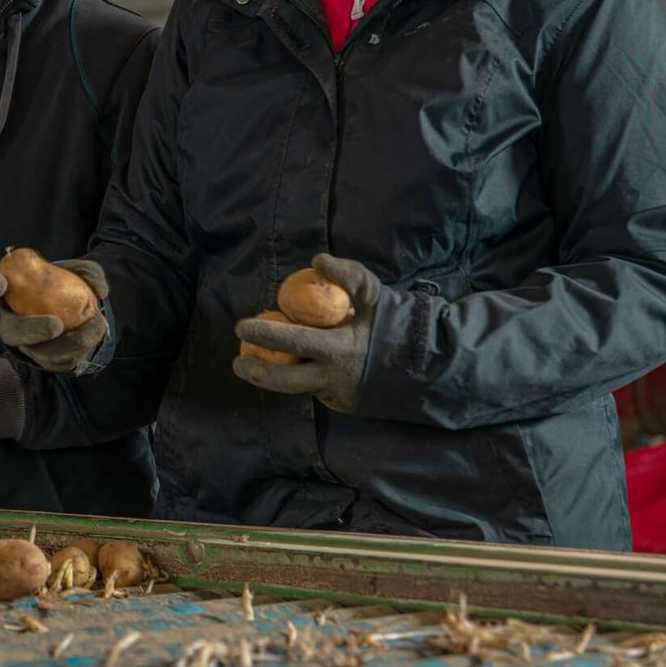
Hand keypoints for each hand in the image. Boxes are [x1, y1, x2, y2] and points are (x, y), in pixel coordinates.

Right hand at [0, 259, 108, 372]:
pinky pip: (60, 361)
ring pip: (38, 352)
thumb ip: (88, 273)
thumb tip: (100, 288)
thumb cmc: (70, 287)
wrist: (82, 314)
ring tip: (95, 325)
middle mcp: (12, 323)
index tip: (1, 282)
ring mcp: (28, 345)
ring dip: (67, 343)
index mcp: (10, 294)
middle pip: (11, 333)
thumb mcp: (81, 272)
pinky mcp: (46, 360)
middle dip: (31, 330)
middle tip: (56, 325)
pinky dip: (81, 347)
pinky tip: (97, 331)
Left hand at [232, 254, 379, 413]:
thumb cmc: (394, 323)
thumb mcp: (375, 294)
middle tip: (237, 360)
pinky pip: (315, 391)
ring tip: (249, 368)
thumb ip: (348, 275)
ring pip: (296, 390)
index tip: (240, 327)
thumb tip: (316, 260)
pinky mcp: (344, 406)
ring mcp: (339, 396)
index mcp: (339, 349)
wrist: (428, 366)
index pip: (292, 341)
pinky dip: (302, 380)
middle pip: (285, 381)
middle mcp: (335, 377)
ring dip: (270, 379)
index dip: (263, 334)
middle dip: (255, 371)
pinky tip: (293, 368)